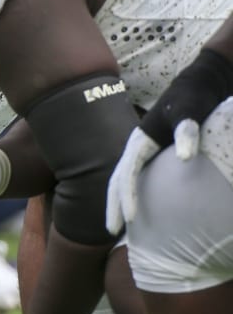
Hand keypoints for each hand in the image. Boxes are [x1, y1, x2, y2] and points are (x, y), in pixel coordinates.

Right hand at [106, 49, 232, 230]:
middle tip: (110, 231)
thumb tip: (183, 157)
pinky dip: (137, 194)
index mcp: (140, 140)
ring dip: (121, 202)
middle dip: (112, 206)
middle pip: (117, 180)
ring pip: (125, 181)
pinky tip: (145, 208)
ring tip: (121, 225)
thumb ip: (187, 131)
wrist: (202, 82)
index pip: (126, 174)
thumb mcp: (192, 109)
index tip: (128, 220)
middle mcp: (138, 148)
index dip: (126, 198)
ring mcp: (147, 152)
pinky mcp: (158, 155)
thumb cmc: (196, 95)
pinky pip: (142, 179)